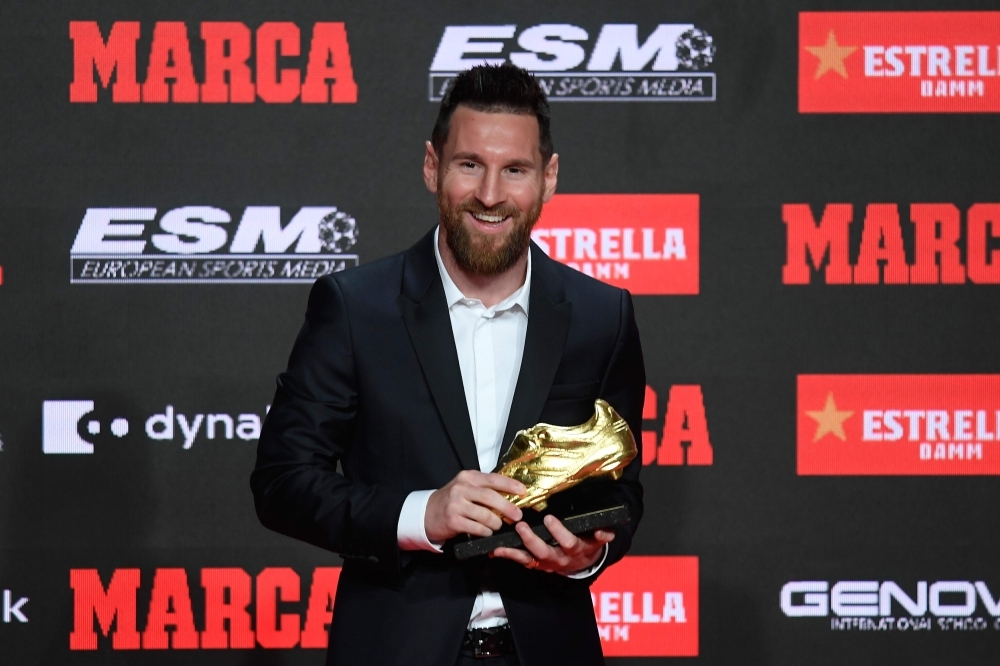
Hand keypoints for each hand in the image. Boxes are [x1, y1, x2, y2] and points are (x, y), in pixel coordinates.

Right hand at [424, 471, 525, 542]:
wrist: (427, 513)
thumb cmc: (452, 500)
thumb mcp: (465, 487)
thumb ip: (484, 488)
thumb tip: (511, 494)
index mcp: (468, 477)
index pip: (493, 479)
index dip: (510, 485)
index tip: (523, 491)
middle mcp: (461, 488)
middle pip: (490, 497)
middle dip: (507, 507)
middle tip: (518, 516)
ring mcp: (456, 504)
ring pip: (485, 515)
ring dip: (496, 523)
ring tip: (497, 525)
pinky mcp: (453, 520)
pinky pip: (477, 528)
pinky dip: (486, 531)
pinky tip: (486, 532)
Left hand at [491, 515, 614, 573]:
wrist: (582, 564)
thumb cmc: (588, 543)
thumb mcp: (598, 540)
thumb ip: (603, 535)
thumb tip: (605, 532)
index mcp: (576, 550)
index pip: (568, 542)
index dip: (559, 532)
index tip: (549, 518)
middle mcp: (560, 559)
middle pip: (545, 552)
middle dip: (532, 540)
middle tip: (520, 526)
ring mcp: (546, 563)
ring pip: (529, 559)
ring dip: (514, 552)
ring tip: (500, 545)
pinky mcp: (535, 564)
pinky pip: (521, 561)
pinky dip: (507, 556)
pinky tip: (494, 550)